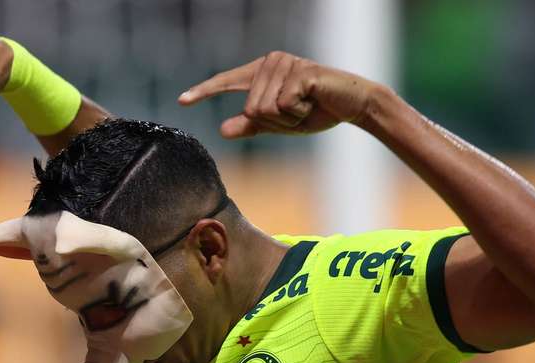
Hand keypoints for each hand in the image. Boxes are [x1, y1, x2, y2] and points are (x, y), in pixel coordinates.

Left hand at [178, 51, 382, 138]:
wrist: (352, 106)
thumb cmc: (316, 111)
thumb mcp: (280, 123)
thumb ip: (251, 125)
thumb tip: (222, 130)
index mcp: (261, 72)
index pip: (227, 81)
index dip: (204, 92)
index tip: (182, 100)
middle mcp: (269, 62)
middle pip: (251, 109)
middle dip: (276, 122)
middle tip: (299, 112)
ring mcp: (284, 64)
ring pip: (264, 109)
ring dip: (288, 119)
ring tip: (307, 106)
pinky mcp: (299, 72)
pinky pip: (283, 106)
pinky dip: (299, 113)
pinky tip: (314, 101)